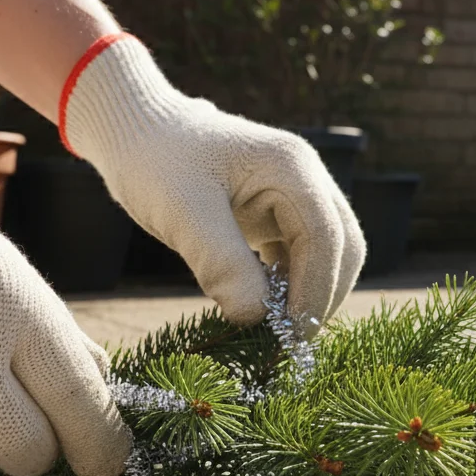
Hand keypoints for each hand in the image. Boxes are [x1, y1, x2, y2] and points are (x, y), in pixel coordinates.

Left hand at [60, 34, 365, 335]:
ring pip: (327, 255)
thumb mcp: (183, 214)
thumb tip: (257, 317)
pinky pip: (300, 255)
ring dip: (307, 294)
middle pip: (342, 247)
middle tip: (288, 344)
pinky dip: (289, 286)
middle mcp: (305, 177)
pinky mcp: (278, 213)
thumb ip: (222, 264)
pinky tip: (262, 306)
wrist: (134, 130)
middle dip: (321, 297)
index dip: (315, 290)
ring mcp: (295, 194)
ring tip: (274, 331)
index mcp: (292, 167)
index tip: (289, 336)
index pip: (326, 237)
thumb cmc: (155, 162)